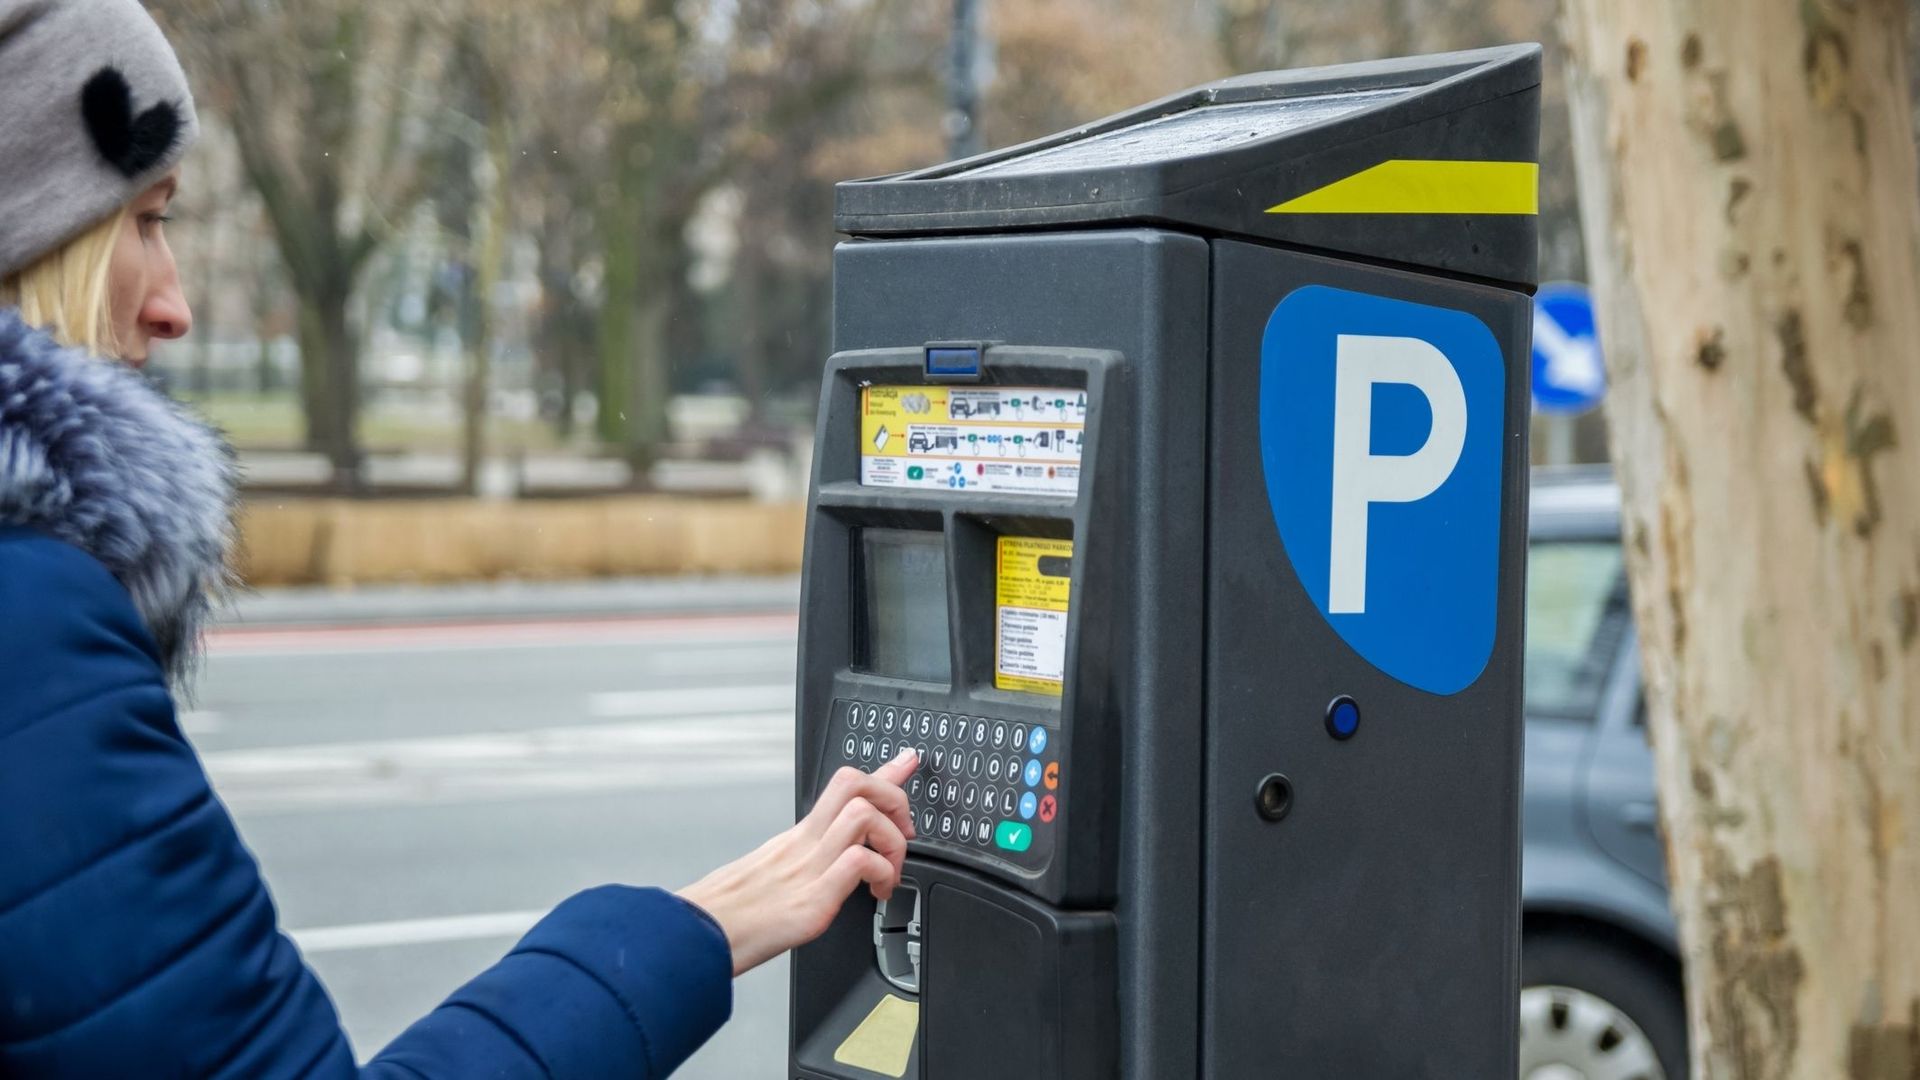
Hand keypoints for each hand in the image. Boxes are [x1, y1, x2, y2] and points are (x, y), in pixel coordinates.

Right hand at [677, 747, 918, 976]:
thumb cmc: (726, 916)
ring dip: (891, 840)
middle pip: (855, 784)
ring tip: (889, 872)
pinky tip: (877, 894)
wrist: (697, 940)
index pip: (842, 790)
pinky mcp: (812, 900)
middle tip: (903, 831)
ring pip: (862, 814)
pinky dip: (881, 873)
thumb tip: (826, 870)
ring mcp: (808, 869)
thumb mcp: (766, 878)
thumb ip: (798, 867)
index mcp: (795, 839)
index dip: (882, 772)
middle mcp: (802, 845)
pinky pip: (858, 862)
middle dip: (894, 799)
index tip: (906, 761)